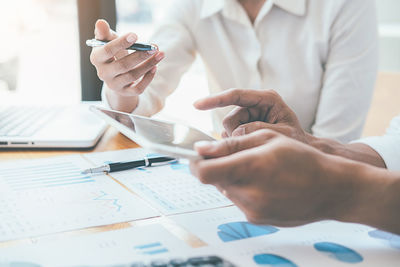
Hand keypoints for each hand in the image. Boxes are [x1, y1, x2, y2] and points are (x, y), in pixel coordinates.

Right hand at [89, 20, 164, 105]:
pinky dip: (148, 78)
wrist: (114, 74)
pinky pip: (138, 89)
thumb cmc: (111, 53)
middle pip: (123, 65)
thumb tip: (100, 22)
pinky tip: (155, 67)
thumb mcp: (107, 42)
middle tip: (153, 47)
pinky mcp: (125, 92)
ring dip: (148, 65)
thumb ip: (104, 33)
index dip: (121, 43)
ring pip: (133, 76)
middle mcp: (103, 73)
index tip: (135, 35)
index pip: (108, 50)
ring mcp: (114, 85)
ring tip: (160, 54)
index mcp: (97, 58)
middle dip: (140, 55)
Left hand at [190, 130, 375, 226]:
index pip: (202, 172)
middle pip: (213, 180)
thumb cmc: (303, 158)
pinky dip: (244, 190)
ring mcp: (252, 210)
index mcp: (248, 168)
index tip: (199, 154)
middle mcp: (247, 193)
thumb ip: (231, 144)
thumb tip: (201, 149)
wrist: (331, 189)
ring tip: (257, 169)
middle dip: (218, 167)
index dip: (195, 162)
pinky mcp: (257, 219)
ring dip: (232, 178)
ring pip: (226, 190)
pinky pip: (239, 201)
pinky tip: (264, 183)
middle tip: (237, 156)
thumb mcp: (268, 138)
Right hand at [194, 89, 311, 142]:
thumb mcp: (282, 135)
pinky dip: (235, 144)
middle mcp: (255, 104)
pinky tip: (249, 147)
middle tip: (252, 146)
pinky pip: (230, 135)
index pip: (236, 95)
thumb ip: (260, 130)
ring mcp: (248, 115)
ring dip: (236, 141)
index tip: (197, 105)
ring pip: (227, 129)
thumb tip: (237, 133)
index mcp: (267, 99)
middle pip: (229, 118)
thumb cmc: (295, 139)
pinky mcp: (243, 125)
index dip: (216, 100)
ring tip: (255, 147)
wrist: (301, 149)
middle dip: (235, 135)